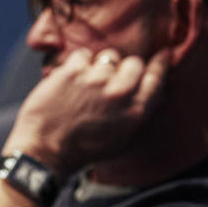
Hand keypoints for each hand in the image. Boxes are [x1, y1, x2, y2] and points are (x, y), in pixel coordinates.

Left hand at [6, 48, 171, 177]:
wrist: (45, 152)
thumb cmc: (83, 150)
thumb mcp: (123, 141)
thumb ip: (141, 114)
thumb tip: (157, 92)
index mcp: (136, 111)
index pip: (157, 77)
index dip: (160, 63)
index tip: (162, 55)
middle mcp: (119, 93)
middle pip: (134, 63)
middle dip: (124, 69)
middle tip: (110, 82)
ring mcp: (96, 80)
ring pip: (108, 57)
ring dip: (99, 67)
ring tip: (86, 86)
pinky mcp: (72, 72)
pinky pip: (83, 55)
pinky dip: (78, 64)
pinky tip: (72, 80)